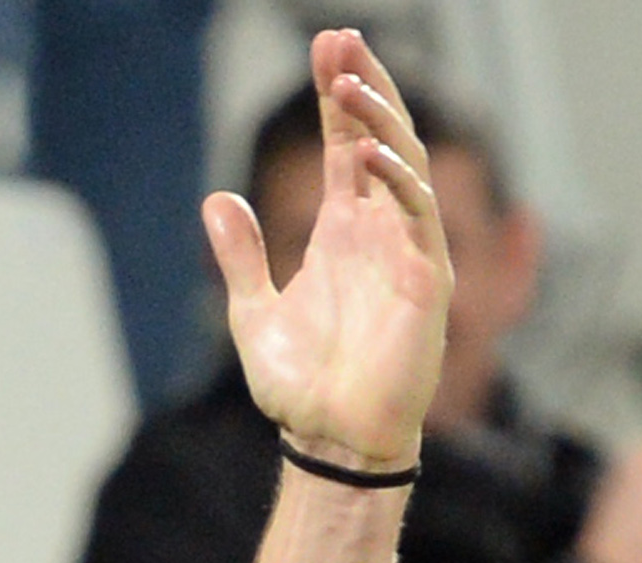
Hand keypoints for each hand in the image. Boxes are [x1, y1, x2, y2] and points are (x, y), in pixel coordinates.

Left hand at [205, 30, 450, 471]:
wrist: (329, 442)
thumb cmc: (302, 388)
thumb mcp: (252, 313)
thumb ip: (241, 257)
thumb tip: (216, 201)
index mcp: (344, 231)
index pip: (347, 145)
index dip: (338, 96)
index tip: (326, 47)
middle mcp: (380, 231)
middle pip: (379, 139)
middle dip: (363, 88)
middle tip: (340, 41)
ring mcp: (408, 251)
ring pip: (404, 165)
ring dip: (380, 121)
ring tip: (350, 81)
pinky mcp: (425, 282)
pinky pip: (417, 219)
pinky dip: (397, 183)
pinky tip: (370, 155)